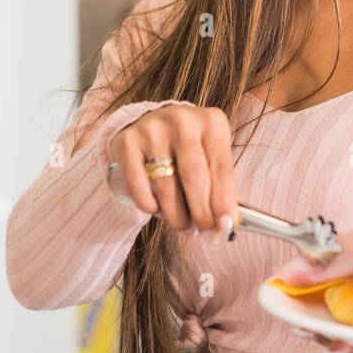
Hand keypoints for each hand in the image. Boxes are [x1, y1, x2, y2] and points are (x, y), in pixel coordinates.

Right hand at [108, 105, 238, 236]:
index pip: (221, 169)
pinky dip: (149, 205)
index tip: (226, 225)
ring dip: (176, 215)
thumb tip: (225, 224)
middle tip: (204, 232)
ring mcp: (152, 130)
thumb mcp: (211, 156)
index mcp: (212, 122)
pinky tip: (156, 208)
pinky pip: (139, 186)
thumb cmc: (190, 147)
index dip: (224, 201)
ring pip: (166, 187)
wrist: (151, 123)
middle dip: (201, 213)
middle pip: (195, 179)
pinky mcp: (127, 142)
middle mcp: (183, 121)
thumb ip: (220, 186)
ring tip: (182, 223)